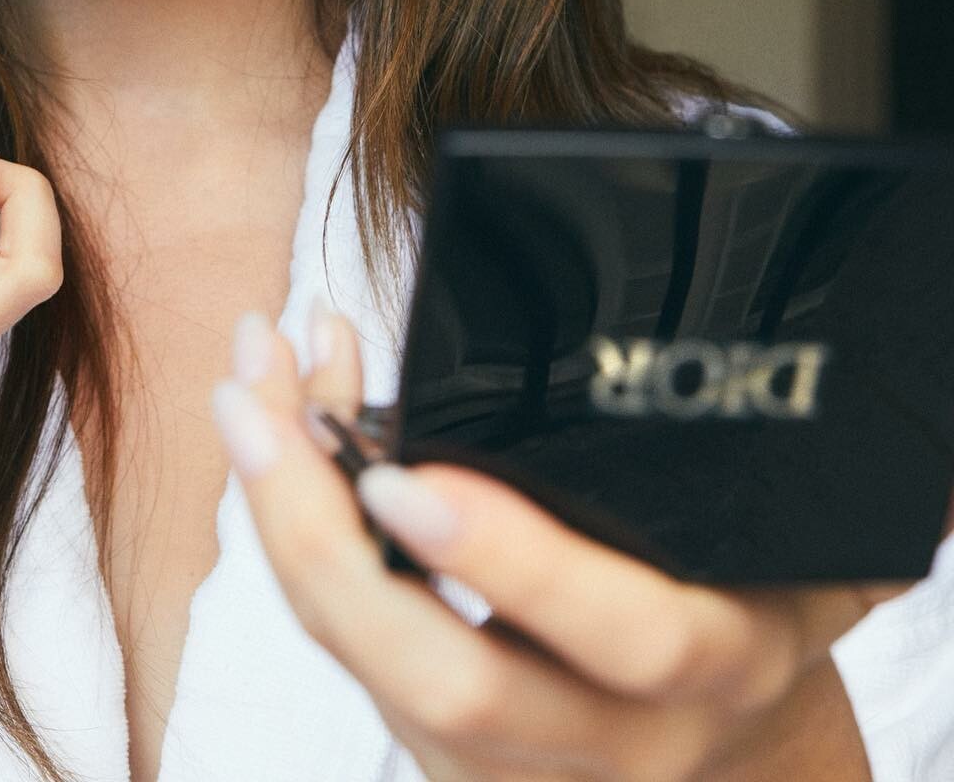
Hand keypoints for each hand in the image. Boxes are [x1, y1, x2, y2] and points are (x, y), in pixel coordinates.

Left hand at [211, 306, 922, 781]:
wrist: (728, 750)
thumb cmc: (751, 598)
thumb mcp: (799, 544)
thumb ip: (803, 484)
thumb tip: (878, 397)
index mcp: (707, 662)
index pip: (612, 635)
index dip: (506, 559)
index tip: (404, 470)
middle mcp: (602, 735)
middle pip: (436, 676)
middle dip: (322, 539)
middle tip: (256, 408)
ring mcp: (500, 760)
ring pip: (363, 660)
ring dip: (280, 512)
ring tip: (245, 380)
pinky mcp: (430, 747)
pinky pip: (342, 637)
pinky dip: (293, 523)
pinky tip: (274, 418)